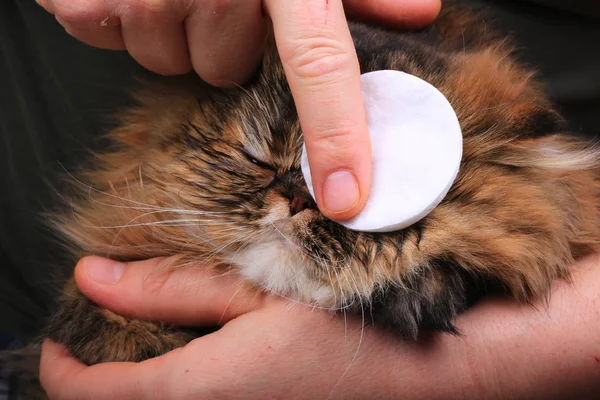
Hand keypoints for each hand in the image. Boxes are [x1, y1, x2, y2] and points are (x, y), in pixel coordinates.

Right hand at [36, 0, 440, 220]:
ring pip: (173, 60)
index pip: (318, 62)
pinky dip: (123, 17)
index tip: (345, 197)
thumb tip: (418, 12)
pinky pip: (113, 39)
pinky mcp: (84, 1)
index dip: (336, 135)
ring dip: (178, 29)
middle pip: (225, 70)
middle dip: (227, 40)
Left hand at [40, 252, 599, 398]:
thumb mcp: (258, 284)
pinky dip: (190, 385)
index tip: (56, 345)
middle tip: (110, 331)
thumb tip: (92, 275)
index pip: (99, 397)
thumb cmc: (354, 314)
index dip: (65, 372)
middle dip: (106, 377)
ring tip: (156, 336)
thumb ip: (171, 285)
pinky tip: (210, 353)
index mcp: (208, 389)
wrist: (436, 365)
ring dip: (149, 381)